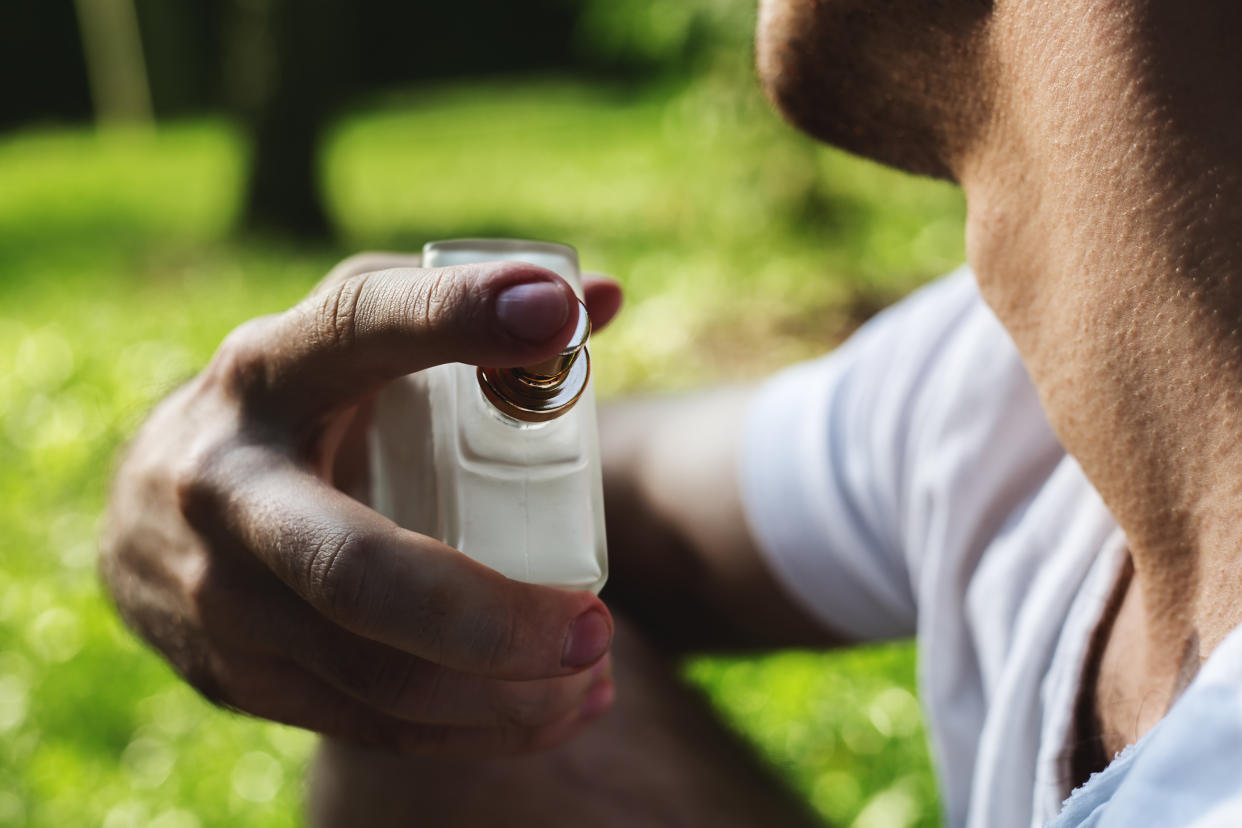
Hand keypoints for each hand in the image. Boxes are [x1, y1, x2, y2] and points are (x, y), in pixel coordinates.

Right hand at [101, 252, 623, 754]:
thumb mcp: (355, 335)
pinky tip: (553, 712)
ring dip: (502, 695)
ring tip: (595, 673)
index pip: (359, 328)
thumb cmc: (294, 403)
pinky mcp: (232, 678)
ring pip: (373, 676)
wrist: (146, 509)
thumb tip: (602, 299)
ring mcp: (216, 597)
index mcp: (267, 372)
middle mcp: (225, 484)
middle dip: (490, 616)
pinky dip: (475, 730)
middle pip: (357, 571)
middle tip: (593, 626)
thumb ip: (466, 312)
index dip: (455, 314)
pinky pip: (367, 724)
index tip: (558, 312)